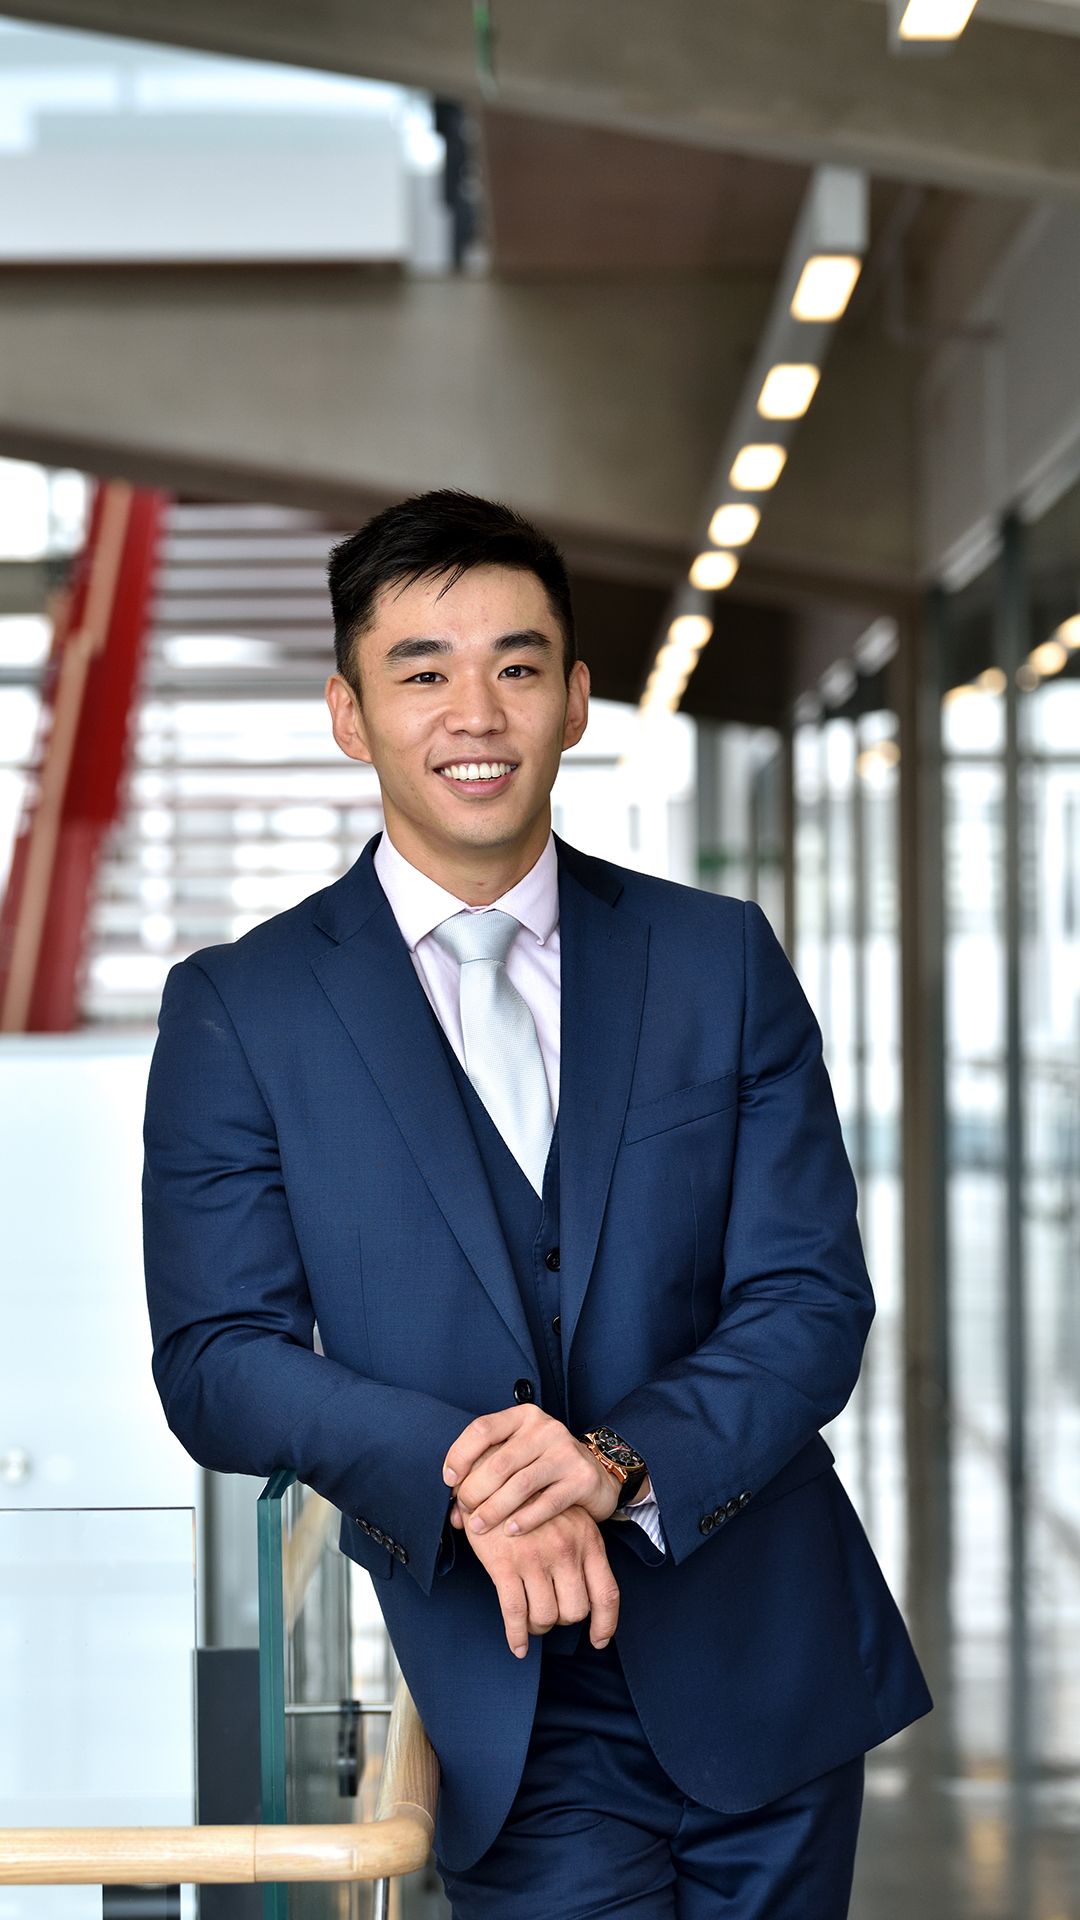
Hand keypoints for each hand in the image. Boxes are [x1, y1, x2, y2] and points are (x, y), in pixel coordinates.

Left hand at [443, 1404, 619, 1536]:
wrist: (596, 1475)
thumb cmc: (544, 1467)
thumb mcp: (518, 1455)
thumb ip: (487, 1473)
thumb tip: (454, 1512)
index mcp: (524, 1417)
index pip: (482, 1429)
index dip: (460, 1455)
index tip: (449, 1481)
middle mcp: (546, 1429)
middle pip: (499, 1462)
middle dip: (474, 1491)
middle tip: (464, 1511)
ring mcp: (566, 1452)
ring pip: (520, 1485)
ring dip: (494, 1510)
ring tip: (479, 1527)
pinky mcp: (581, 1478)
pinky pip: (547, 1503)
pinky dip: (524, 1520)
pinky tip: (510, 1531)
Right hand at [463, 1503, 620, 1657]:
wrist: (493, 1473)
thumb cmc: (532, 1499)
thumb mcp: (568, 1517)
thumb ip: (581, 1549)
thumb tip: (588, 1595)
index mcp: (588, 1539)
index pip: (607, 1593)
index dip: (605, 1624)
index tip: (598, 1640)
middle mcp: (566, 1550)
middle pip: (575, 1611)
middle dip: (562, 1619)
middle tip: (550, 1613)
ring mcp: (536, 1558)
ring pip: (545, 1617)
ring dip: (538, 1627)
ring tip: (531, 1620)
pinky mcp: (505, 1565)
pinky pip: (515, 1614)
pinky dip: (516, 1636)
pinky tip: (517, 1646)